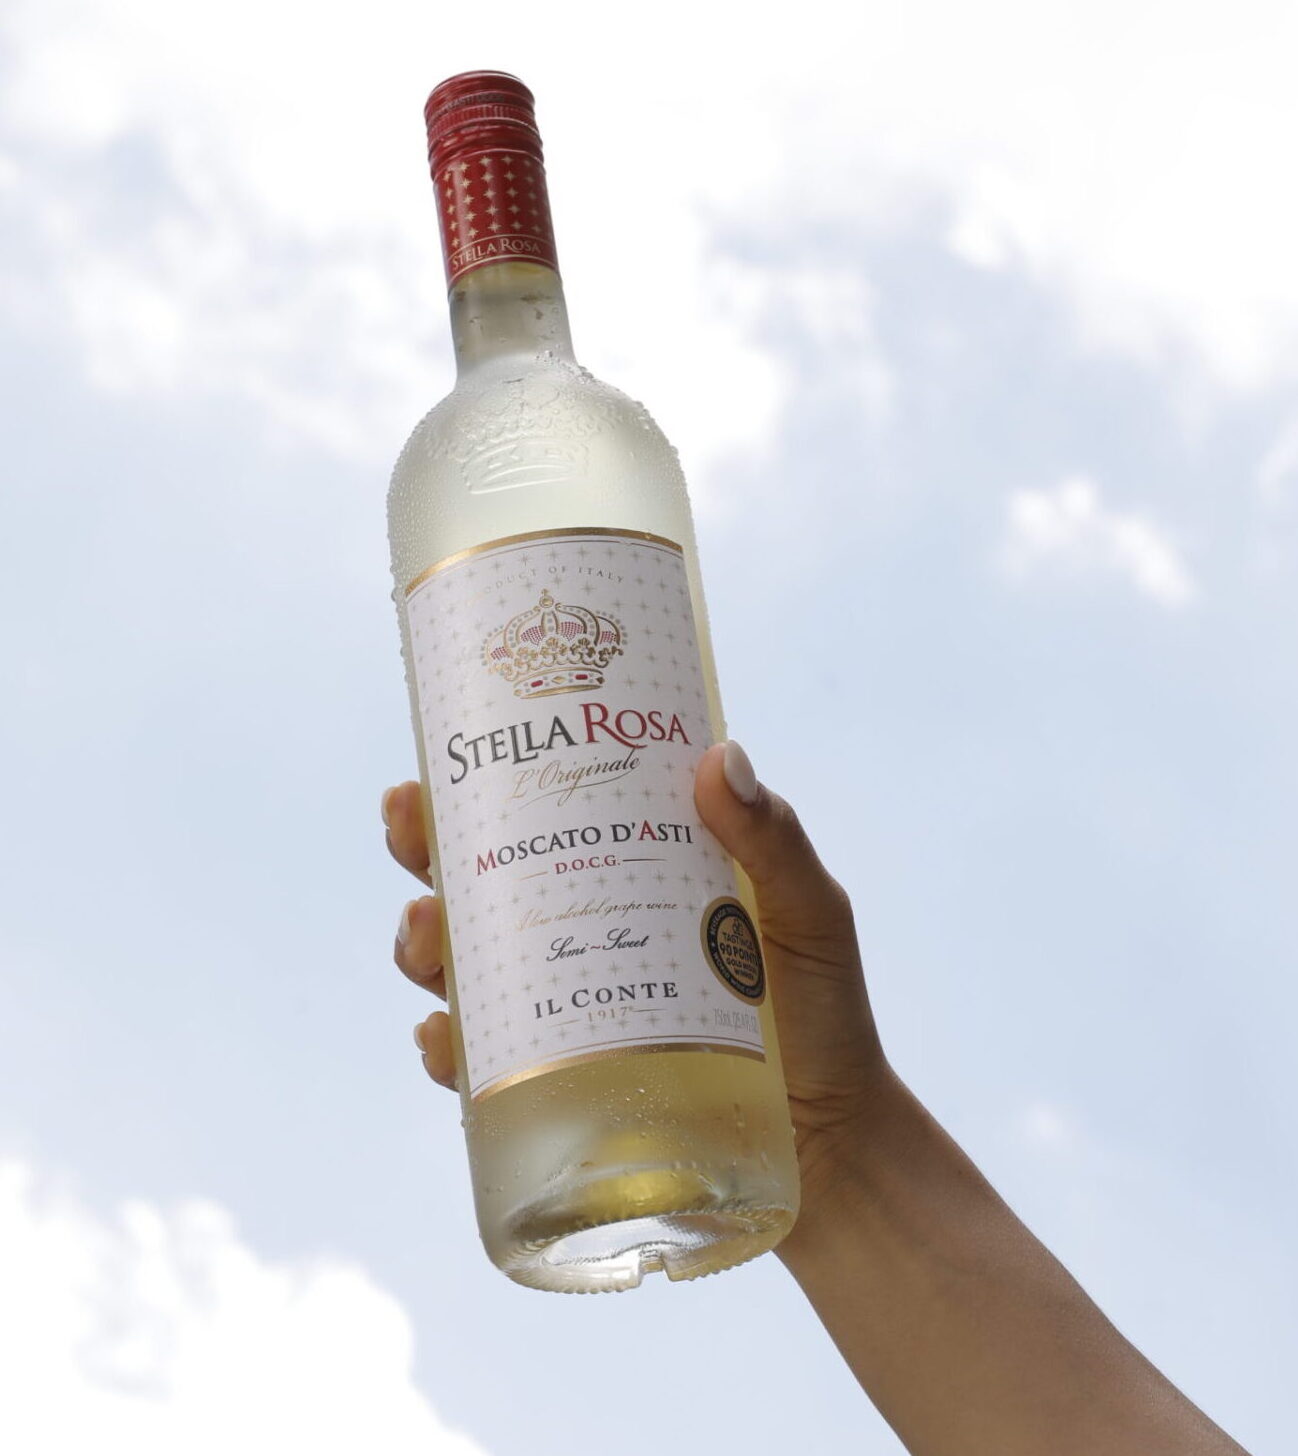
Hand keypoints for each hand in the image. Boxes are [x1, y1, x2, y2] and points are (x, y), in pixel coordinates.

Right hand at [382, 740, 885, 1211]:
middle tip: (412, 831)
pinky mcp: (561, 1092)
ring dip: (423, 944)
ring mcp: (564, 1013)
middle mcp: (583, 936)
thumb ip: (775, 842)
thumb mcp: (809, 916)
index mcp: (631, 875)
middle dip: (426, 851)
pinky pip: (482, 1069)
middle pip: (479, 881)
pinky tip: (443, 1041)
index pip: (545, 817)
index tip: (439, 762)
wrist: (832, 1148)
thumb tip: (722, 754)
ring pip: (461, 968)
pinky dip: (448, 1051)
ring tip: (428, 936)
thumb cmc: (825, 1015)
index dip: (479, 785)